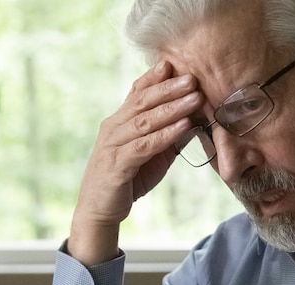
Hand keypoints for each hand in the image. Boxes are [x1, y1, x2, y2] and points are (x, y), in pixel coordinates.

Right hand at [68, 60, 202, 264]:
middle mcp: (113, 128)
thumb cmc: (126, 180)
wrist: (99, 211)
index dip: (154, 77)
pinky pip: (144, 146)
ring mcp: (113, 145)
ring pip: (145, 121)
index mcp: (118, 122)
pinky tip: (183, 126)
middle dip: (169, 88)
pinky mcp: (117, 165)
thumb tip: (191, 119)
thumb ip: (164, 135)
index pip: (136, 93)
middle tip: (193, 77)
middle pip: (142, 101)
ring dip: (172, 108)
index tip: (174, 63)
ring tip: (195, 98)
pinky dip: (165, 135)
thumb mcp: (148, 153)